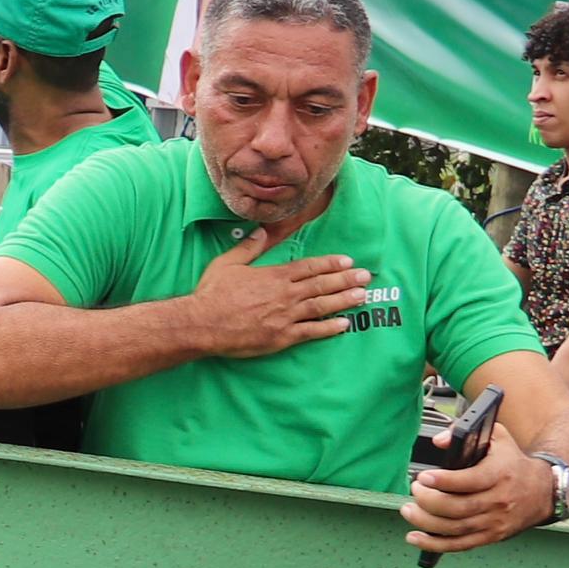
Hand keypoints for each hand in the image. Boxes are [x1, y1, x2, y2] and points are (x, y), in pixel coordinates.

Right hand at [180, 227, 370, 360]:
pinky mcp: (282, 336)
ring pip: (322, 306)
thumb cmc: (212, 294)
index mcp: (274, 276)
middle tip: (366, 277)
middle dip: (346, 280)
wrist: (203, 324)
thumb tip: (262, 230)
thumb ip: (248, 247)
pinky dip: (329, 328)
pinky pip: (311, 331)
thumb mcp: (227, 264)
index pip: (309, 267)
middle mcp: (285, 294)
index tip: (348, 261)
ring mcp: (285, 316)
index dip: (330, 264)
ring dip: (344, 300)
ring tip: (363, 296)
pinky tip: (344, 325)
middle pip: (322, 284)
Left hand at [405, 425, 558, 554]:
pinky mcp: (491, 536)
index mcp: (500, 474)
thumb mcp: (498, 438)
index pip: (469, 481)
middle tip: (415, 491)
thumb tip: (439, 441)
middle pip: (458, 507)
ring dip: (426, 522)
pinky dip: (434, 544)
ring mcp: (495, 521)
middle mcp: (498, 500)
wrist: (544, 491)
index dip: (443, 481)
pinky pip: (460, 545)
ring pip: (455, 528)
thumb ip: (466, 433)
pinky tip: (415, 537)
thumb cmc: (513, 463)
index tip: (423, 477)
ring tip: (409, 510)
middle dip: (428, 501)